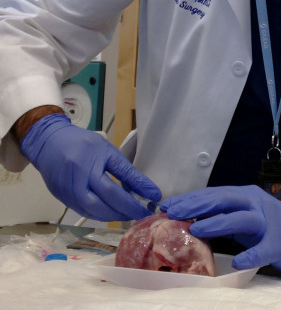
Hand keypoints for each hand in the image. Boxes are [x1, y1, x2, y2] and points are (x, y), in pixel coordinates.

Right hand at [20, 114, 160, 220]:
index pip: (121, 178)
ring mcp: (68, 190)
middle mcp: (79, 176)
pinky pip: (84, 211)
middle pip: (107, 200)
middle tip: (142, 213)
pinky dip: (99, 214)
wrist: (48, 142)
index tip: (155, 197)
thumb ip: (123, 169)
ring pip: (95, 211)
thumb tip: (143, 188)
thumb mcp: (106, 149)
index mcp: (93, 159)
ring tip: (128, 214)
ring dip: (114, 215)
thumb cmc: (81, 143)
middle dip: (127, 209)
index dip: (139, 189)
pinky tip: (110, 213)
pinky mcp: (62, 198)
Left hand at [161, 185, 280, 271]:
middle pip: (223, 200)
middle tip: (174, 212)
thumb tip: (189, 219)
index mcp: (243, 195)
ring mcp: (267, 221)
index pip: (213, 194)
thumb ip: (222, 214)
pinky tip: (238, 262)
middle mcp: (254, 203)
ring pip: (241, 218)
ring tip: (196, 229)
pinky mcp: (278, 243)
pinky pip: (263, 249)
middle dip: (197, 205)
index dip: (191, 198)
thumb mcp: (243, 213)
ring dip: (218, 222)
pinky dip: (251, 255)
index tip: (169, 204)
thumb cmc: (268, 224)